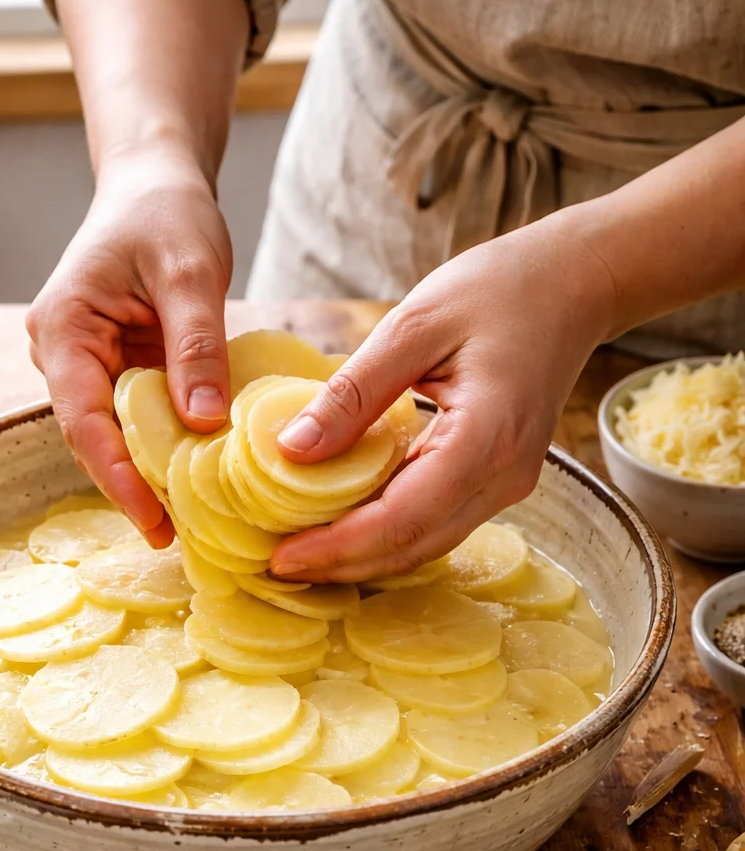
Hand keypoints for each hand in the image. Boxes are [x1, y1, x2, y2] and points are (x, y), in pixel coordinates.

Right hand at [26, 145, 233, 545]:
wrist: (155, 181)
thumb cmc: (167, 212)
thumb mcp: (192, 272)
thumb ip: (196, 346)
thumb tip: (205, 423)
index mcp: (63, 330)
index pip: (82, 422)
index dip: (117, 479)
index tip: (155, 523)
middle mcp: (60, 354)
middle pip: (91, 439)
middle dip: (132, 488)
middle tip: (180, 538)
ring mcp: (83, 365)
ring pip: (112, 434)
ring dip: (149, 472)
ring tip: (193, 520)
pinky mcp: (112, 369)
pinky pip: (133, 418)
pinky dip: (162, 445)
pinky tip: (196, 476)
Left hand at [268, 215, 617, 581]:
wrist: (573, 285)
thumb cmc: (498, 290)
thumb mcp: (414, 324)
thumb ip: (353, 392)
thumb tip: (291, 450)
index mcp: (487, 437)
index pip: (402, 517)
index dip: (338, 547)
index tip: (280, 557)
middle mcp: (505, 475)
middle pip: (413, 546)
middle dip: (342, 565)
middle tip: (276, 565)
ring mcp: (508, 484)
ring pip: (426, 544)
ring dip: (362, 557)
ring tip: (300, 552)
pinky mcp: (499, 480)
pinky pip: (437, 522)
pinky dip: (387, 533)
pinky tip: (343, 524)